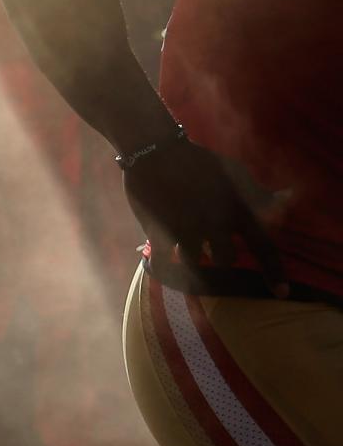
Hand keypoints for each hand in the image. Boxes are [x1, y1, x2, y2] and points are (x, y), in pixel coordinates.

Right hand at [124, 138, 288, 289]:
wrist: (157, 152)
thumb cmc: (201, 162)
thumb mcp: (236, 174)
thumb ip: (260, 194)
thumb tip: (289, 198)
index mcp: (239, 210)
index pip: (265, 248)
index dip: (275, 272)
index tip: (281, 293)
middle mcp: (216, 223)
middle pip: (225, 260)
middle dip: (219, 257)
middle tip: (209, 247)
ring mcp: (186, 229)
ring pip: (195, 262)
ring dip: (191, 258)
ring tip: (184, 249)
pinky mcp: (159, 232)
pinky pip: (164, 260)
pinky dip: (164, 261)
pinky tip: (161, 253)